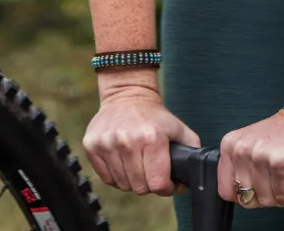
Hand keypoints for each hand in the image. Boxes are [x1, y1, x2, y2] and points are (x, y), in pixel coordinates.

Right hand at [82, 85, 200, 196]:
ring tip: (136, 162)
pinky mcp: (91, 145)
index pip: (158, 184)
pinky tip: (122, 160)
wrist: (126, 94)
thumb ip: (192, 153)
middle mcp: (127, 141)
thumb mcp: (179, 128)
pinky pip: (106, 178)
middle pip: (140, 188)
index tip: (166, 180)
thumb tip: (185, 183)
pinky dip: (116, 175)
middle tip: (150, 168)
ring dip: (132, 178)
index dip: (165, 187)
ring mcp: (107, 143)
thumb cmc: (154, 115)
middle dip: (148, 183)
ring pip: (123, 185)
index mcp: (152, 137)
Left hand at [217, 110, 283, 209]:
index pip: (225, 190)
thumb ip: (241, 167)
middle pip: (247, 199)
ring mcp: (260, 158)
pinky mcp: (281, 165)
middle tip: (276, 183)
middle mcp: (242, 150)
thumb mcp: (253, 145)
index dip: (243, 196)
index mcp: (231, 145)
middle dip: (265, 197)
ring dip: (282, 196)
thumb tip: (238, 194)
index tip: (256, 190)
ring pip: (266, 201)